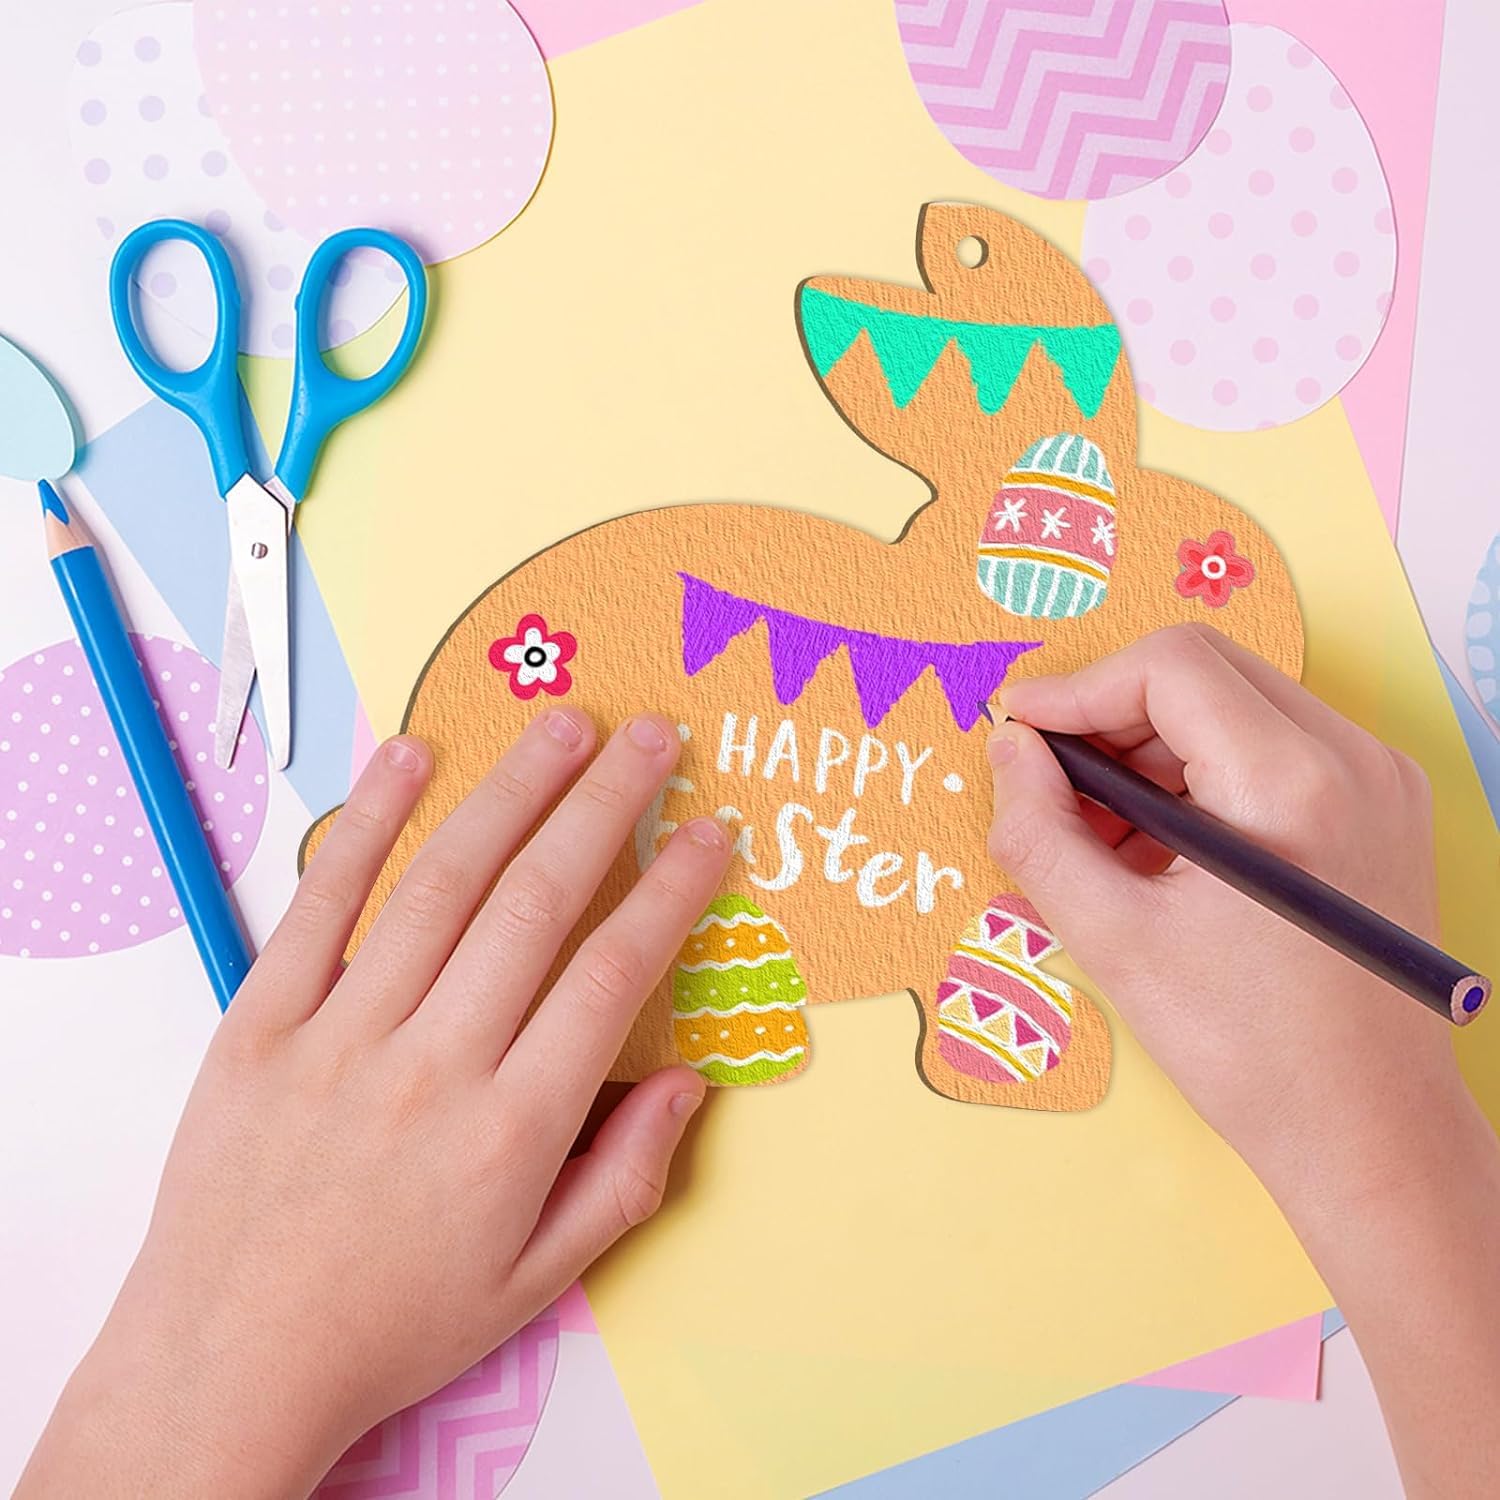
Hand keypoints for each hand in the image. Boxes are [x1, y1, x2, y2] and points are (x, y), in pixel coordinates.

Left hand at [19, 709, 729, 1499]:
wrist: (228, 1362)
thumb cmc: (393, 1324)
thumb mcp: (535, 1281)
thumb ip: (625, 1178)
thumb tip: (688, 1081)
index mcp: (511, 1130)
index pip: (614, 974)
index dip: (674, 890)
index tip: (710, 833)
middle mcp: (434, 1064)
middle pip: (538, 902)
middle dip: (608, 805)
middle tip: (655, 736)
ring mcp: (340, 1035)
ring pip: (443, 884)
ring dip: (512, 792)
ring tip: (566, 727)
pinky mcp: (260, 1022)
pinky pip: (320, 904)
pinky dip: (368, 822)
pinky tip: (412, 755)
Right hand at [986, 623, 1459, 1207]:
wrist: (1371, 1132)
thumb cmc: (1249, 1051)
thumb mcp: (1115, 941)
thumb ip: (1040, 831)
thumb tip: (1010, 749)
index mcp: (1290, 784)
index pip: (1168, 666)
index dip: (1077, 688)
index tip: (1018, 729)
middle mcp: (1352, 761)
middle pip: (1204, 673)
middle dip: (1111, 715)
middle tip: (1051, 782)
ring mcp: (1379, 781)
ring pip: (1236, 705)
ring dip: (1153, 747)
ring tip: (1101, 833)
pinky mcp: (1382, 809)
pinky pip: (1274, 749)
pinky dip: (1202, 774)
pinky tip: (1160, 846)